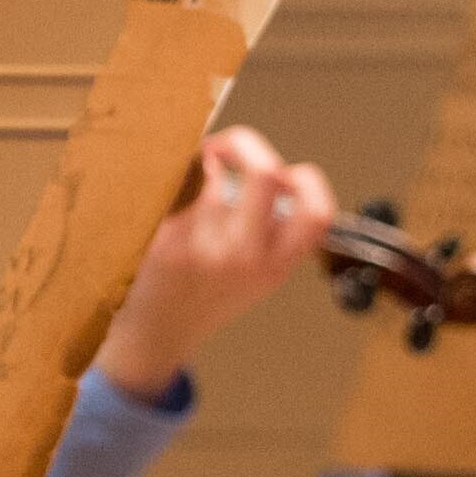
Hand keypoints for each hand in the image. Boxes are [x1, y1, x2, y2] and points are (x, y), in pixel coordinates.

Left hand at [95, 129, 338, 398]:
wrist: (158, 333)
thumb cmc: (211, 294)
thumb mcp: (262, 274)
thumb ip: (276, 230)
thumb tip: (269, 166)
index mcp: (276, 265)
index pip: (317, 212)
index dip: (308, 180)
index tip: (286, 175)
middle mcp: (243, 255)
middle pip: (264, 172)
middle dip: (248, 143)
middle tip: (234, 148)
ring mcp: (201, 245)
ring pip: (211, 169)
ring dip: (205, 156)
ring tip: (197, 166)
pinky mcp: (162, 236)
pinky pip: (177, 181)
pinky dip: (178, 172)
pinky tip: (173, 182)